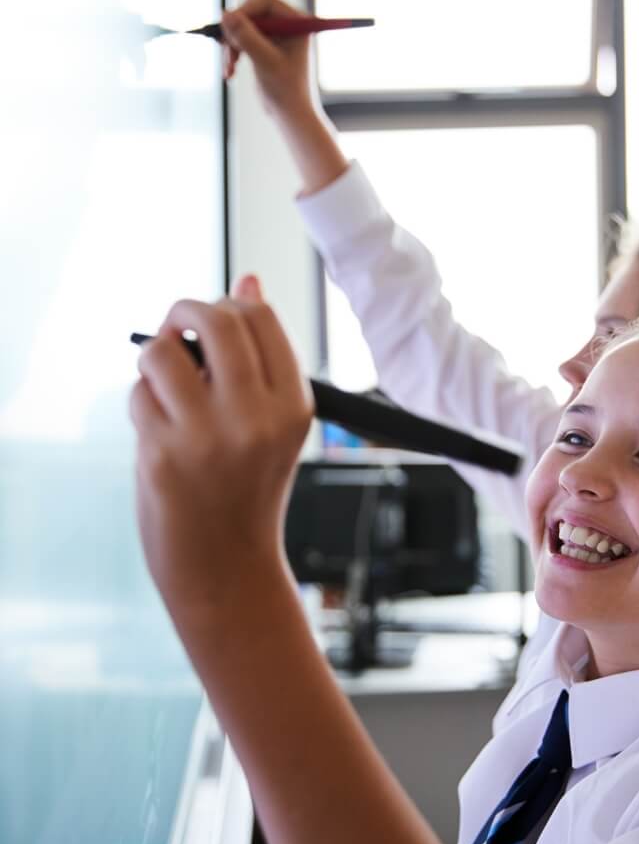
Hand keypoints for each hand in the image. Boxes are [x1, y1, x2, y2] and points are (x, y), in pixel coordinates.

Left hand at [129, 276, 312, 626]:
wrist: (227, 565)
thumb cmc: (247, 489)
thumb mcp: (272, 423)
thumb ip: (260, 356)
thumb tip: (249, 277)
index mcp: (293, 406)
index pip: (261, 317)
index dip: (229, 304)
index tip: (213, 323)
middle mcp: (257, 417)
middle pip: (216, 319)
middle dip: (186, 311)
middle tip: (178, 329)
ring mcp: (210, 436)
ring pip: (164, 351)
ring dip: (156, 359)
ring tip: (167, 387)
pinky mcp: (164, 453)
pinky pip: (139, 394)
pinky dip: (142, 402)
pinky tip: (159, 431)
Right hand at [221, 0, 313, 122]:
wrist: (291, 116)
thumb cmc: (286, 92)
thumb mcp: (265, 61)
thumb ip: (247, 36)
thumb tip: (225, 14)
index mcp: (296, 23)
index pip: (265, 2)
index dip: (244, 12)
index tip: (229, 28)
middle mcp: (287, 25)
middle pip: (251, 12)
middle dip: (236, 32)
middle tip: (230, 54)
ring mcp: (275, 35)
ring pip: (242, 26)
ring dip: (231, 45)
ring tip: (229, 68)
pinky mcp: (264, 46)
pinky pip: (241, 38)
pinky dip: (233, 53)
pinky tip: (230, 72)